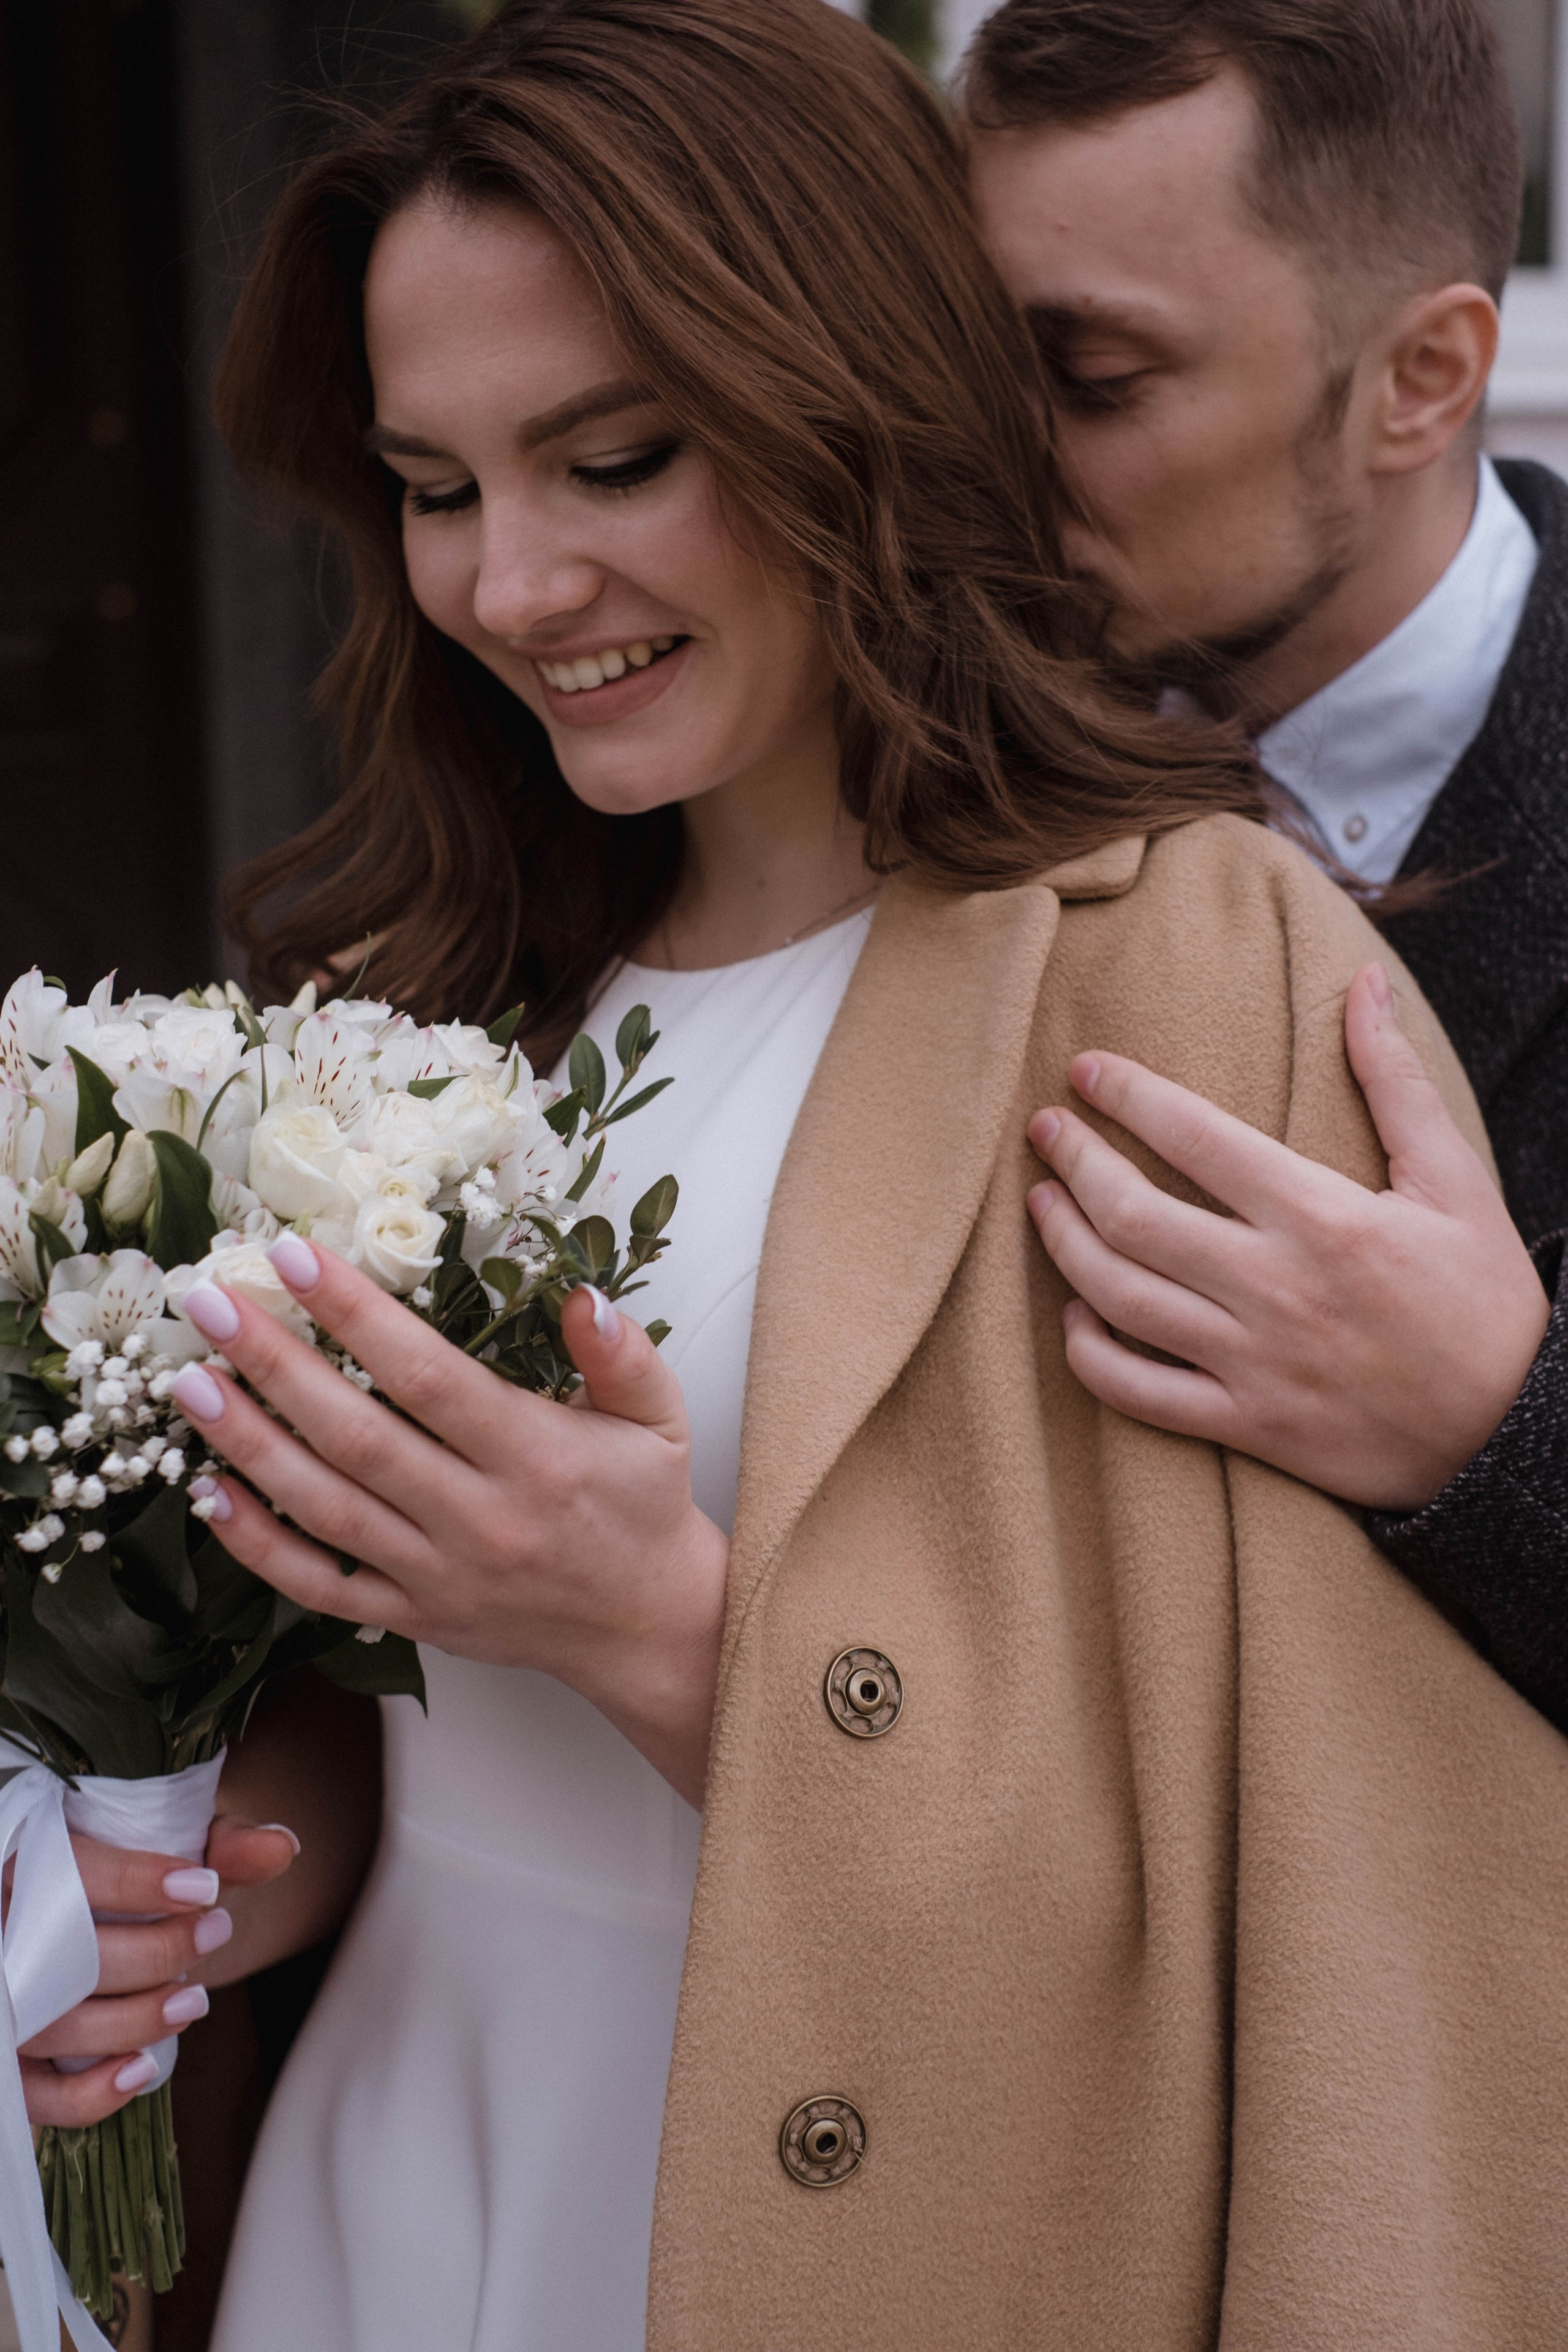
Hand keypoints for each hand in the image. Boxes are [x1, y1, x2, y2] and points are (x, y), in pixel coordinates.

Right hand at [20, 1815, 297, 2128]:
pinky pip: (37, 2097)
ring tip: (194, 2001)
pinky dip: (89, 2096)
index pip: (75, 1872)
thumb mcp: (178, 1847)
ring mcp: (5, 2003)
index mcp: (32, 1863)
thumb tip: (281, 1847)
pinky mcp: (13, 2059)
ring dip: (137, 2021)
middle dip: (158, 1953)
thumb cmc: (133, 1879)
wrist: (89, 1916)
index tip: (204, 1890)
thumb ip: (223, 1845)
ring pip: (60, 2027)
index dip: (140, 1883)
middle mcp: (5, 1933)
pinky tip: (141, 2070)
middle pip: (73, 1957)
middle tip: (217, 1933)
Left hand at [171, 1242, 728, 1808]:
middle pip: (357, 1437)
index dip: (358, 1317)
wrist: (644, 1626)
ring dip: (249, 1445)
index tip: (296, 1258)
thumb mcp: (658, 1418)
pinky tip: (208, 1494)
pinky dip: (258, 1546)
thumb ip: (622, 1354)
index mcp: (535, 1458)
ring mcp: (438, 1576)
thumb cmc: (643, 1506)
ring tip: (190, 1381)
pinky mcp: (414, 1617)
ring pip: (326, 1509)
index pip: (429, 1378)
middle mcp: (479, 1520)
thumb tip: (581, 1296)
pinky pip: (320, 1587)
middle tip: (210, 1304)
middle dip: (274, 1365)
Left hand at [1026, 963, 1550, 1511]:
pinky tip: (1075, 1315)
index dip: (1127, 1097)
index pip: (1196, 1139)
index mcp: (1325, 1218)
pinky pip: (1139, 1394)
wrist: (1519, 1434)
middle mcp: (1277, 1288)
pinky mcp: (1248, 1426)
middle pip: (1135, 1216)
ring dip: (1063, 1244)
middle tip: (1044, 1128)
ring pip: (1121, 1298)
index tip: (1085, 1071)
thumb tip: (1364, 983)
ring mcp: (1255, 1364)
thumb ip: (1395, 1080)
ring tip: (1041, 1202)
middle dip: (1074, 1162)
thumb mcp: (1456, 1180)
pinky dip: (1090, 1354)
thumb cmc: (1485, 1301)